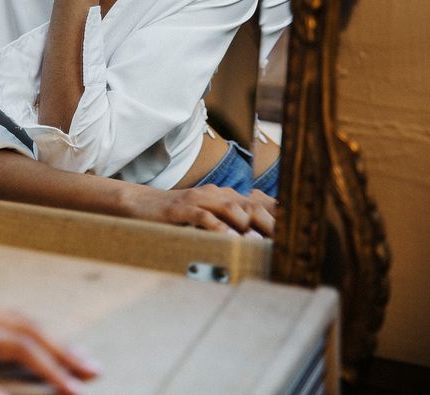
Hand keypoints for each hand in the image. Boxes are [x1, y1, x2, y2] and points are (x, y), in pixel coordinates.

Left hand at [0, 301, 100, 394]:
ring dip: (49, 338)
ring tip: (75, 359)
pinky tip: (37, 345)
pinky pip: (2, 318)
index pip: (19, 345)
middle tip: (94, 371)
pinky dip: (28, 332)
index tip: (75, 393)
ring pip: (16, 317)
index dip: (51, 369)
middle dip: (63, 348)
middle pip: (26, 325)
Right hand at [134, 184, 276, 235]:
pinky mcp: (180, 209)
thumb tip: (255, 240)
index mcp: (222, 196)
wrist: (139, 203)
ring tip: (261, 241)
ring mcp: (197, 200)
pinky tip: (227, 238)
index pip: (257, 202)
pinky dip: (217, 227)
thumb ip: (227, 223)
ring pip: (230, 207)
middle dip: (270, 222)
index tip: (295, 232)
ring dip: (248, 224)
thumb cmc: (175, 215)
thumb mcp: (204, 216)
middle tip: (286, 241)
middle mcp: (213, 194)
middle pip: (249, 204)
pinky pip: (202, 216)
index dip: (277, 215)